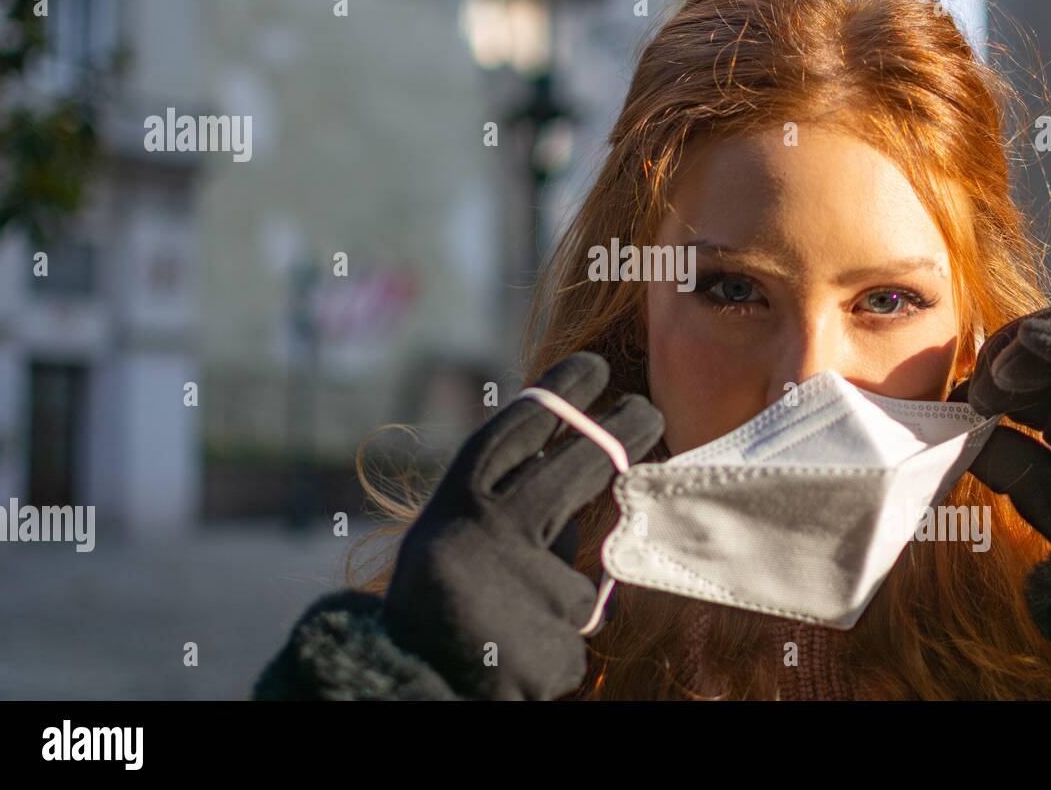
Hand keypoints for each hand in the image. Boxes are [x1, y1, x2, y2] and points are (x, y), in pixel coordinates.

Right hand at [382, 351, 663, 699]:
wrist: (401, 683)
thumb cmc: (438, 599)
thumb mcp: (453, 534)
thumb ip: (506, 501)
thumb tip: (580, 459)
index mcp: (457, 503)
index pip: (518, 430)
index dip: (561, 394)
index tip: (598, 367)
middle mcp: (487, 533)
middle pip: (574, 470)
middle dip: (621, 433)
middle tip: (649, 410)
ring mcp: (521, 588)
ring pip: (577, 576)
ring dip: (553, 597)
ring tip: (503, 621)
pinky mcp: (551, 645)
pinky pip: (573, 630)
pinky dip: (551, 640)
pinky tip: (512, 652)